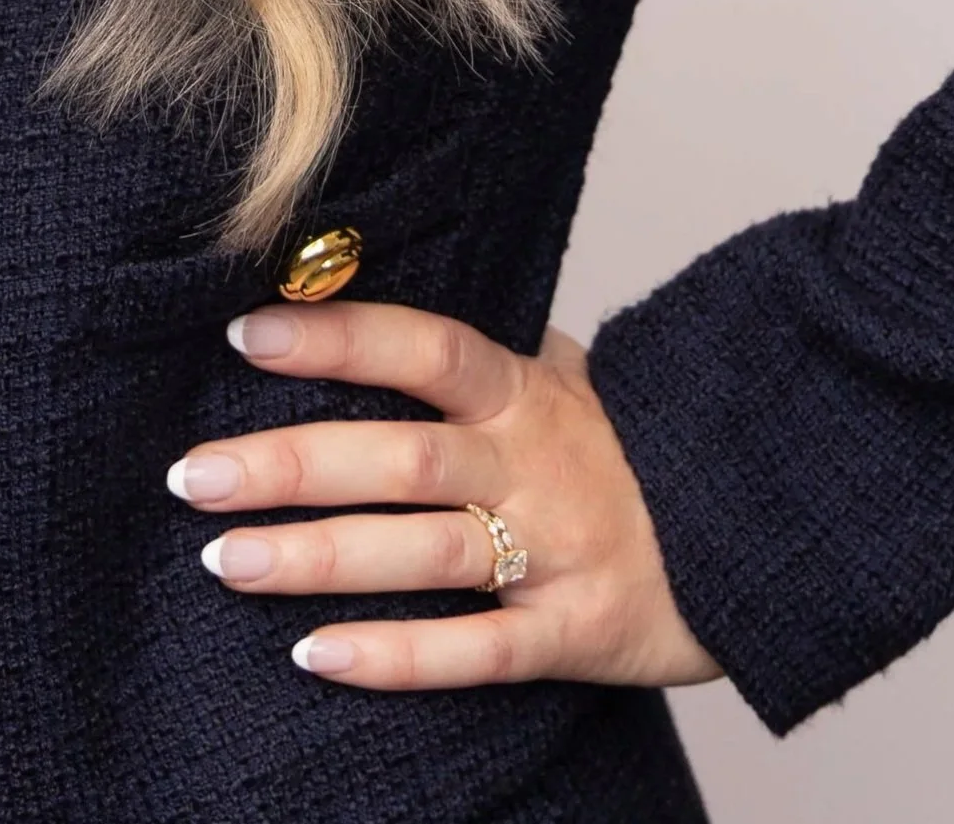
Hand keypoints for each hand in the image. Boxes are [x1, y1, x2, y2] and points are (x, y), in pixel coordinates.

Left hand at [166, 299, 719, 691]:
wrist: (761, 527)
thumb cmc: (634, 446)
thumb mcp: (570, 377)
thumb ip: (483, 353)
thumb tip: (367, 296)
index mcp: (528, 391)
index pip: (423, 348)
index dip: (338, 336)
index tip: (247, 332)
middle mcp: (534, 466)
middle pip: (399, 458)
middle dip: (290, 463)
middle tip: (191, 474)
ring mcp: (553, 553)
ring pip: (421, 554)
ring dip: (317, 558)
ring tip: (224, 558)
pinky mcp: (573, 636)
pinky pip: (474, 652)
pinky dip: (394, 657)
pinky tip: (314, 653)